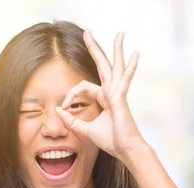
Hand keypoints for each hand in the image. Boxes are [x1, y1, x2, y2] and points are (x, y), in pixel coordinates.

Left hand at [55, 29, 145, 160]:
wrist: (126, 150)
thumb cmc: (111, 140)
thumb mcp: (85, 130)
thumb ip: (72, 121)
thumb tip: (58, 110)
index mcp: (104, 98)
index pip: (83, 87)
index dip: (71, 94)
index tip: (64, 107)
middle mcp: (112, 92)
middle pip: (102, 65)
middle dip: (94, 48)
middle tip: (88, 31)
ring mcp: (118, 93)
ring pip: (115, 66)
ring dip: (117, 49)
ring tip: (121, 33)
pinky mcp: (121, 98)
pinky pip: (124, 79)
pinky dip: (130, 67)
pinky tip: (135, 55)